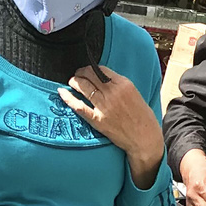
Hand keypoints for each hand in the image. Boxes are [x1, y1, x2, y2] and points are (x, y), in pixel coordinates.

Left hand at [61, 68, 163, 185]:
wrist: (144, 137)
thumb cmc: (142, 117)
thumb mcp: (134, 94)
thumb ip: (119, 85)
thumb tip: (103, 79)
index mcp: (123, 84)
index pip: (101, 69)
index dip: (91, 68)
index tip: (87, 70)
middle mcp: (113, 93)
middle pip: (90, 75)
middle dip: (81, 72)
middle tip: (77, 74)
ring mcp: (104, 106)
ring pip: (83, 87)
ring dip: (75, 82)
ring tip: (71, 82)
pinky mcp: (97, 120)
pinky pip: (79, 106)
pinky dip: (68, 98)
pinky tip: (62, 92)